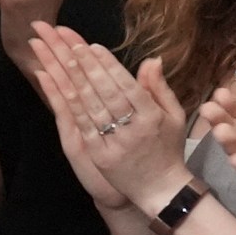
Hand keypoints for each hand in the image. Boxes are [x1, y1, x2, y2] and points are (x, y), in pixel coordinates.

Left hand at [28, 24, 188, 210]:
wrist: (160, 190)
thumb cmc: (168, 149)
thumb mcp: (174, 117)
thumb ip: (159, 88)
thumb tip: (152, 59)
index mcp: (153, 117)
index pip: (127, 85)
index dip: (109, 65)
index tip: (94, 46)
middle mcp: (133, 128)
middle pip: (106, 92)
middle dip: (87, 66)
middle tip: (71, 44)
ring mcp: (115, 142)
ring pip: (92, 106)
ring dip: (76, 81)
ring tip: (62, 58)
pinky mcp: (99, 155)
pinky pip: (84, 126)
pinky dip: (71, 106)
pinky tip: (61, 89)